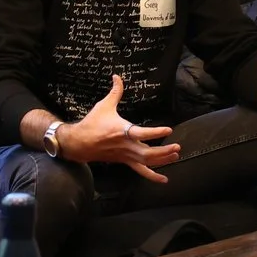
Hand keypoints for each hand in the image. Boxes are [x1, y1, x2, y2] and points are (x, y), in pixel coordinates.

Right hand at [62, 75, 180, 182]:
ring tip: (175, 156)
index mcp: (122, 131)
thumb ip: (115, 92)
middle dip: (163, 151)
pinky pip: (140, 170)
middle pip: (148, 153)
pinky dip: (153, 176)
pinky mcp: (125, 161)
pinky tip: (164, 180)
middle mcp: (126, 146)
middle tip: (177, 147)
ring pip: (146, 162)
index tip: (169, 130)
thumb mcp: (104, 106)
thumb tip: (117, 76)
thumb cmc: (92, 123)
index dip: (156, 133)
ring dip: (162, 160)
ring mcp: (126, 155)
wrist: (79, 143)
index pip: (142, 133)